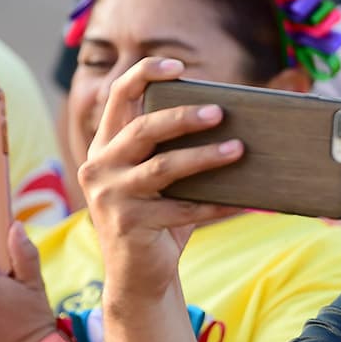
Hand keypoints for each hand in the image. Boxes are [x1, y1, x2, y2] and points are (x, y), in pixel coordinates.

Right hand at [77, 57, 241, 307]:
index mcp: (105, 147)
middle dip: (183, 117)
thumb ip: (175, 151)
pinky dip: (214, 205)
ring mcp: (111, 196)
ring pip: (162, 167)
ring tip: (238, 149)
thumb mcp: (161, 181)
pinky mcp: (129, 225)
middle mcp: (99, 167)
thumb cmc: (158, 219)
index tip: (177, 65)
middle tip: (219, 112)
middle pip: (143, 129)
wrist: (138, 276)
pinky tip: (241, 201)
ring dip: (204, 157)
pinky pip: (181, 210)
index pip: (118, 97)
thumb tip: (231, 125)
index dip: (144, 75)